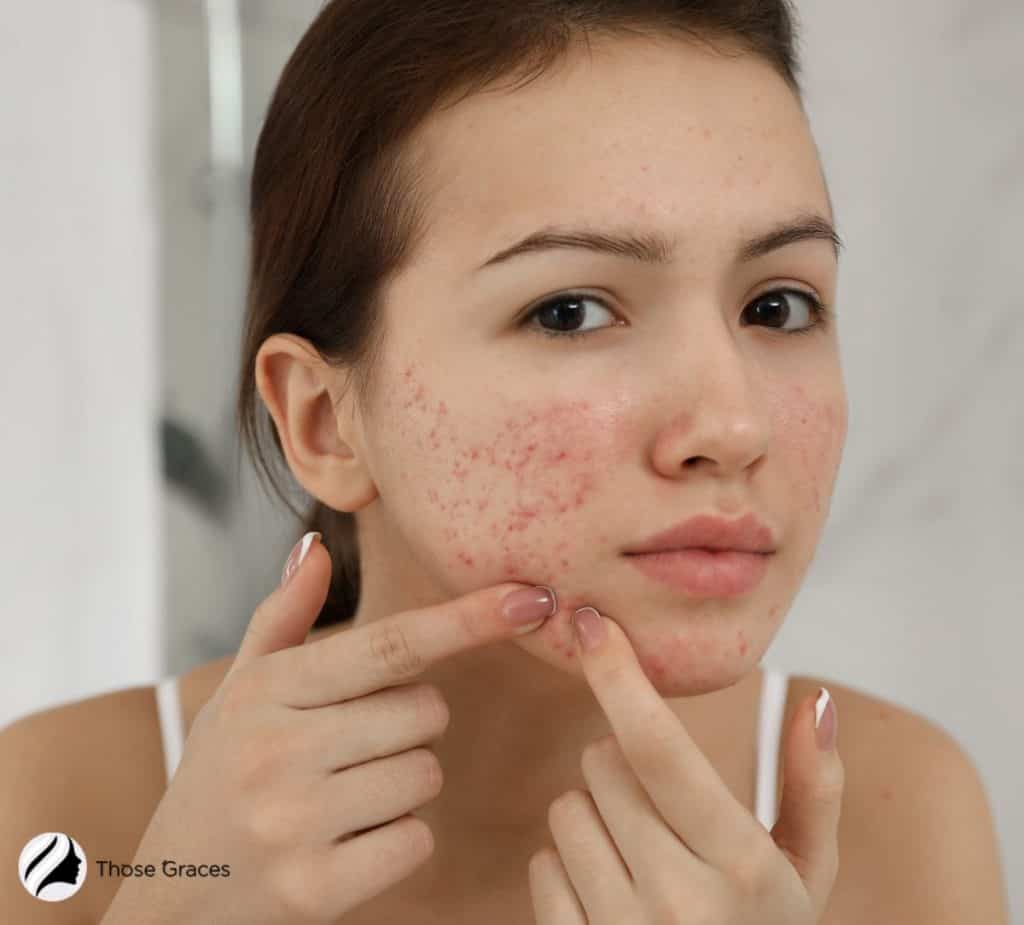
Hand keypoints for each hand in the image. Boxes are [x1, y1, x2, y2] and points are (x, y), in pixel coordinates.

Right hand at [105, 533, 557, 924]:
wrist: (172, 902)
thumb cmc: (217, 778)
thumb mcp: (238, 693)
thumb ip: (283, 617)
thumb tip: (316, 546)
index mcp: (267, 690)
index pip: (389, 645)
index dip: (466, 619)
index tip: (530, 597)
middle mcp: (278, 750)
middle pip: (426, 712)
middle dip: (412, 723)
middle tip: (357, 744)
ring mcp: (294, 822)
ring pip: (426, 776)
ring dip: (404, 783)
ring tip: (344, 796)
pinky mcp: (314, 888)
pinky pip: (417, 841)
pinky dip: (398, 841)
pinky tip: (348, 843)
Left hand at [526, 606, 842, 923]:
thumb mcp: (807, 872)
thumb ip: (814, 786)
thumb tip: (816, 699)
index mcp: (739, 864)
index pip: (659, 749)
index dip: (619, 677)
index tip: (589, 624)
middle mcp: (677, 899)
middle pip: (602, 765)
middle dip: (622, 764)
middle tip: (660, 805)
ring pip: (567, 810)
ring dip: (595, 813)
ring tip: (640, 853)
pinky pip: (543, 866)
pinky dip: (568, 864)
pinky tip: (611, 890)